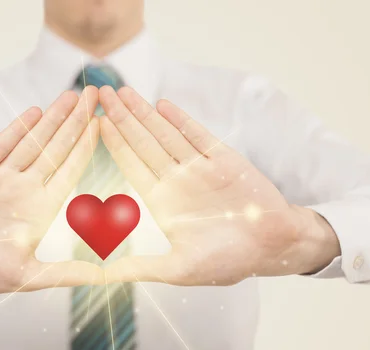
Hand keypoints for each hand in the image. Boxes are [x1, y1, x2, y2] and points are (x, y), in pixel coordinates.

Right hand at [0, 87, 102, 293]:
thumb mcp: (25, 276)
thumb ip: (64, 273)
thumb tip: (103, 278)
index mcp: (40, 210)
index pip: (70, 170)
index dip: (87, 147)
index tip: (104, 124)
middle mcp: (25, 188)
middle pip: (57, 148)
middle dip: (76, 122)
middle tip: (94, 95)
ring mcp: (2, 176)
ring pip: (32, 142)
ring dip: (52, 119)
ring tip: (71, 95)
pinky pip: (0, 145)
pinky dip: (17, 129)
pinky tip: (35, 112)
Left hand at [99, 86, 340, 285]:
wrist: (274, 247)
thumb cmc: (228, 260)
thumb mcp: (178, 268)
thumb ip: (139, 267)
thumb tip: (99, 276)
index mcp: (162, 203)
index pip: (131, 166)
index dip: (114, 144)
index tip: (94, 123)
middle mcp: (176, 180)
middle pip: (142, 142)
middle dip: (122, 118)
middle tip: (101, 93)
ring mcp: (198, 167)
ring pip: (165, 134)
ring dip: (144, 113)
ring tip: (123, 92)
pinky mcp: (223, 158)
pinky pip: (197, 134)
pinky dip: (180, 119)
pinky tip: (161, 105)